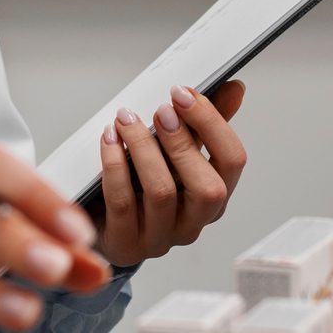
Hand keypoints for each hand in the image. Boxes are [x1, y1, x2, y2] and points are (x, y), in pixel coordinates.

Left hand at [96, 79, 247, 267]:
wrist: (99, 223)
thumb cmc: (140, 183)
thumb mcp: (173, 153)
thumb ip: (202, 124)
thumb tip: (233, 88)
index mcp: (213, 196)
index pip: (233, 161)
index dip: (213, 124)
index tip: (184, 94)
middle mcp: (193, 222)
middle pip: (209, 189)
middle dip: (184, 142)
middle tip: (159, 110)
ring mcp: (161, 238)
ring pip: (162, 193)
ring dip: (143, 148)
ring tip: (126, 119)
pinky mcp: (126, 244)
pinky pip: (122, 203)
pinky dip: (115, 165)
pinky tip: (109, 139)